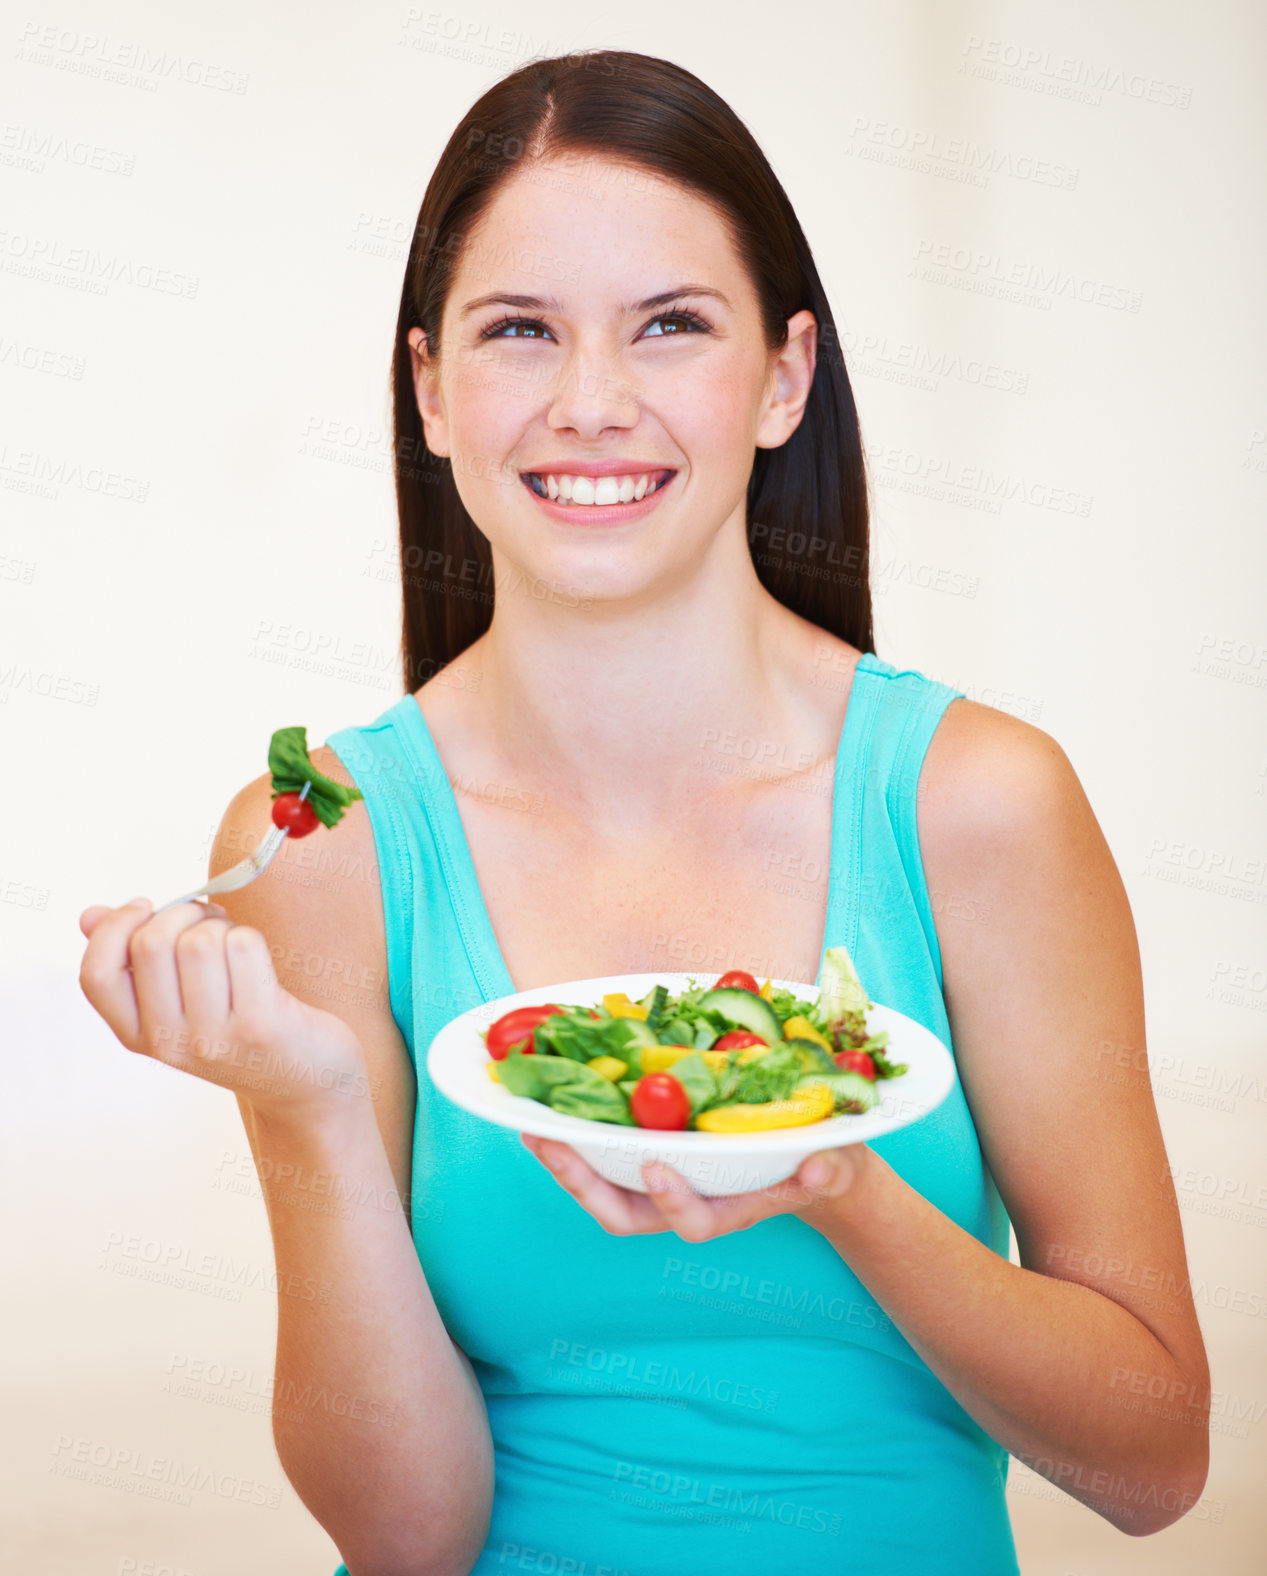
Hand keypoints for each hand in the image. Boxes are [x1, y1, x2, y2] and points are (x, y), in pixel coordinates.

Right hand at [78, 897, 369, 1122]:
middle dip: (184, 913)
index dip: (115, 928)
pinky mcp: (259, 1026)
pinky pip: (244, 946)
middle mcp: (170, 1043)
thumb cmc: (241, 1029)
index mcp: (139, 1036)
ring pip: (200, 940)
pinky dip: (252, 938)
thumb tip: (89, 915)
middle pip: (152, 943)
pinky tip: (260, 963)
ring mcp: (213, 1038)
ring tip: (237, 945)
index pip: (97, 975)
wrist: (307, 1083)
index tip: (146, 906)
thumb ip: (134, 962)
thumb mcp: (181, 1006)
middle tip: (210, 921)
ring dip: (223, 926)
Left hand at [520, 1132, 872, 1240]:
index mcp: (735, 1208)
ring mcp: (669, 1184)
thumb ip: (831, 1168)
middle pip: (629, 1215)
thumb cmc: (826, 1160)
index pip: (698, 1221)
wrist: (816, 1158)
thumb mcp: (839, 1162)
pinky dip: (579, 1141)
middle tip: (554, 1146)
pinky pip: (609, 1161)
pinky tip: (553, 1111)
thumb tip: (818, 1169)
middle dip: (588, 1186)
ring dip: (569, 1166)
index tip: (655, 1165)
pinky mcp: (657, 1157)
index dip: (673, 1201)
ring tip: (535, 1131)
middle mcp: (692, 1201)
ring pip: (607, 1193)